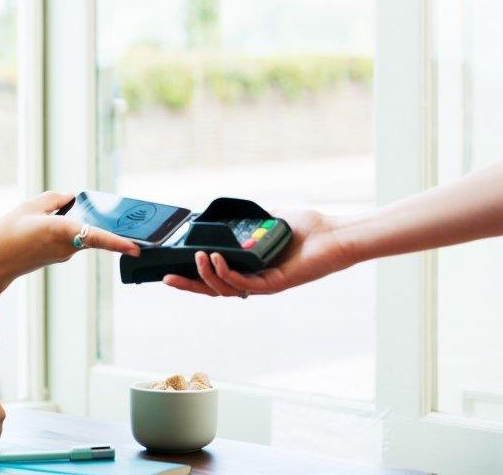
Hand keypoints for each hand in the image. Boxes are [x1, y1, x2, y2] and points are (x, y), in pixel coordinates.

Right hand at [0, 191, 140, 290]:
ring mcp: (63, 254)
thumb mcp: (26, 208)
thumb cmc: (5, 236)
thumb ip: (52, 199)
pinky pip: (71, 238)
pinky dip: (68, 228)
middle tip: (115, 211)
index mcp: (59, 231)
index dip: (117, 242)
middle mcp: (66, 246)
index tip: (136, 247)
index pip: (95, 236)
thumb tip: (70, 197)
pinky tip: (48, 222)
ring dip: (79, 222)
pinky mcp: (58, 257)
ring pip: (81, 233)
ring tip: (55, 212)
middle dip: (103, 221)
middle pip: (93, 231)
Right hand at [162, 210, 355, 296]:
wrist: (335, 235)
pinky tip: (214, 258)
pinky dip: (225, 272)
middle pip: (214, 289)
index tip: (173, 267)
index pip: (216, 275)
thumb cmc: (308, 228)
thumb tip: (224, 213)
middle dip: (189, 285)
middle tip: (167, 278)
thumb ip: (248, 219)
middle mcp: (255, 280)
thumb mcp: (268, 218)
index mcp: (251, 268)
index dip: (194, 275)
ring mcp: (264, 284)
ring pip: (225, 289)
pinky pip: (243, 282)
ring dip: (205, 275)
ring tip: (196, 257)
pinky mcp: (274, 284)